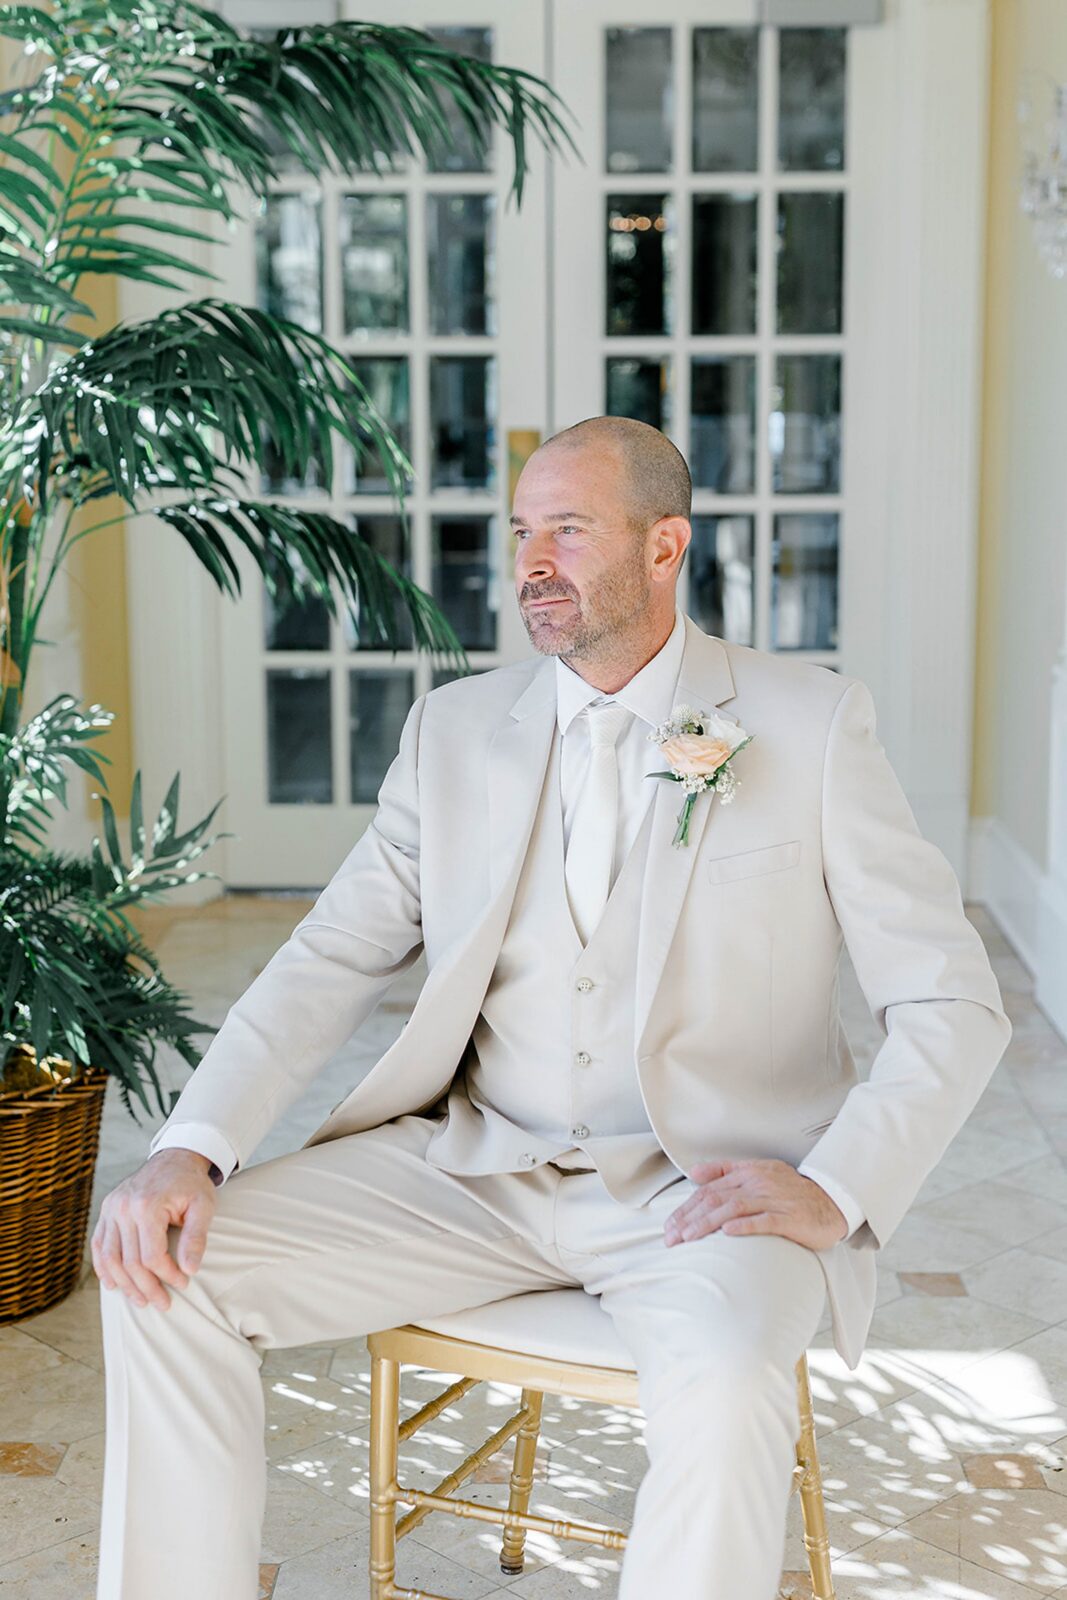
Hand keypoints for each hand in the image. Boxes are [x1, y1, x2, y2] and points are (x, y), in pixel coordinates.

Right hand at [91, 1149, 217, 1310]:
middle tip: (163, 1303)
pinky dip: (104, 1268)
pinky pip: (99, 1245)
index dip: (167, 1275)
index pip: (152, 1256)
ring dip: (124, 1284)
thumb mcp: (203, 1206)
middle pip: (129, 1262)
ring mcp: (111, 1208)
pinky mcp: (106, 1210)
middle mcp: (123, 1207)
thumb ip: (196, 1237)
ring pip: (110, 1258)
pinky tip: (114, 1284)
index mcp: (147, 1205)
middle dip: (147, 1288)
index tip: (183, 1283)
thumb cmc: (191, 1184)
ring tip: (141, 1300)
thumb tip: (189, 1270)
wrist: (174, 1158)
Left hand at [664, 1158, 847, 1251]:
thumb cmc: (792, 1191)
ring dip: (707, 1223)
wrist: (831, 1201)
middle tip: (671, 1237)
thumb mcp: (759, 1172)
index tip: (670, 1226)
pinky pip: (764, 1220)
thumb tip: (695, 1172)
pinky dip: (744, 1225)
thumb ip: (726, 1171)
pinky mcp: (790, 1218)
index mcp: (748, 1173)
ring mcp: (774, 1200)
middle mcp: (758, 1184)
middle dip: (689, 1218)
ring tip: (689, 1237)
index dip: (686, 1207)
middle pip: (716, 1199)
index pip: (709, 1190)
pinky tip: (727, 1232)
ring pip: (733, 1208)